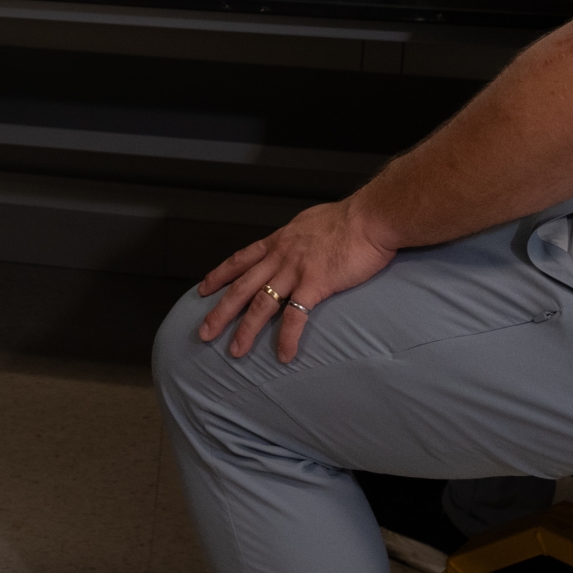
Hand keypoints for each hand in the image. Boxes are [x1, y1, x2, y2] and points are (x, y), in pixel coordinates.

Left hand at [195, 198, 396, 363]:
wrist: (369, 218)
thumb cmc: (347, 219)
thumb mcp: (309, 223)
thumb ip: (297, 237)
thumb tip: (295, 243)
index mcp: (278, 241)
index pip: (240, 260)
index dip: (219, 275)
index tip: (203, 289)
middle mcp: (280, 256)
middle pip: (241, 287)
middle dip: (220, 312)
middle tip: (204, 332)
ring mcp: (295, 270)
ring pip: (261, 304)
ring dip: (245, 330)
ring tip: (235, 352)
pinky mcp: (316, 284)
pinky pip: (296, 316)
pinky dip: (288, 338)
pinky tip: (284, 354)